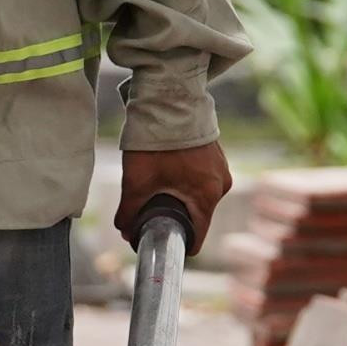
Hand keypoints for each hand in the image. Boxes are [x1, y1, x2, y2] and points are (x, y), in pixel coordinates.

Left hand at [113, 141, 232, 249]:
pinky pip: (201, 178)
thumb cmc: (156, 143)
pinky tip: (168, 171)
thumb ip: (129, 212)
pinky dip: (186, 181)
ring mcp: (221, 168)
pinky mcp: (216, 155)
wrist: (169, 101)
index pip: (197, 238)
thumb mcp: (136, 182)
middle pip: (196, 217)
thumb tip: (125, 232)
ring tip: (157, 186)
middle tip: (149, 211)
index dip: (176, 244)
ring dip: (180, 197)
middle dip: (174, 218)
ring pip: (198, 196)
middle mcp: (221, 185)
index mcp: (207, 196)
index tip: (158, 241)